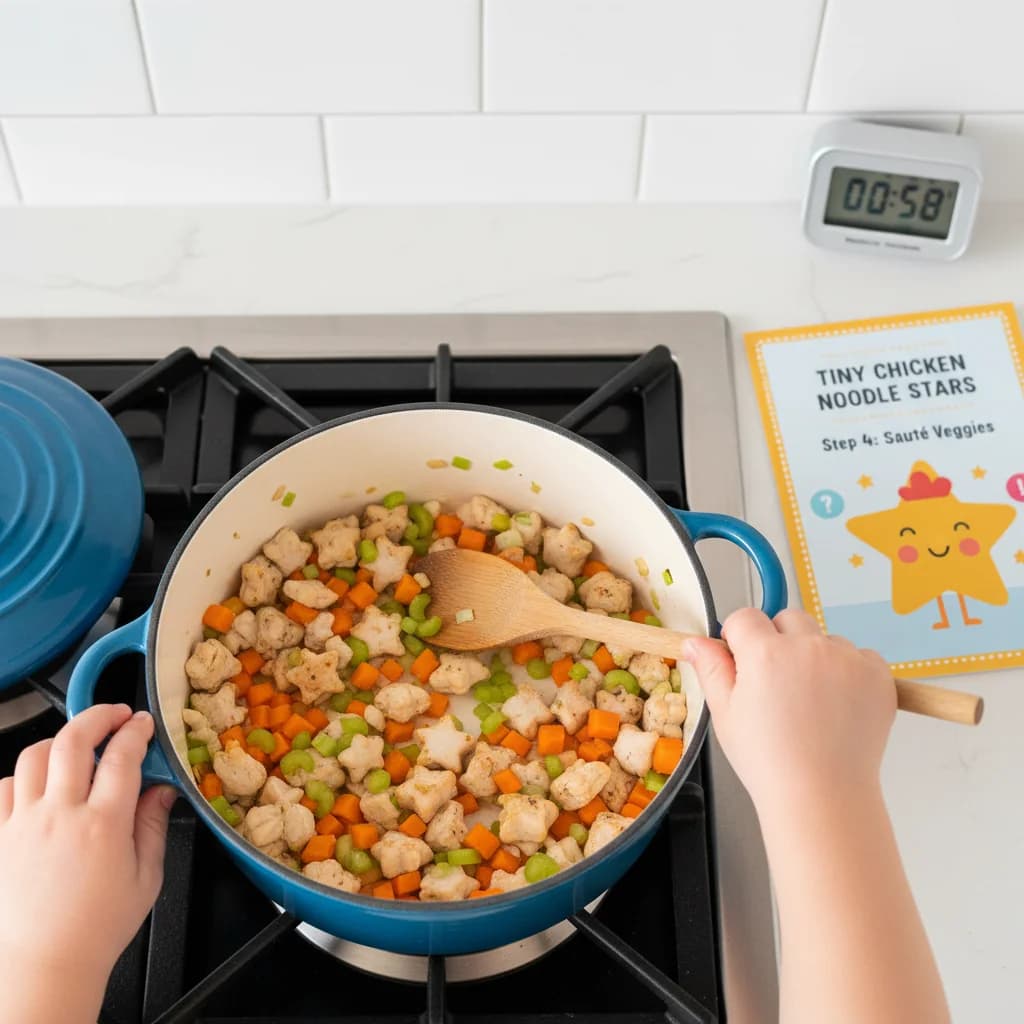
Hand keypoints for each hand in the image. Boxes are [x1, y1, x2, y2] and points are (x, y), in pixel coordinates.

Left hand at [0, 705, 175, 1018]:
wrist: (43, 963)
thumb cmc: (97, 928)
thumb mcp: (146, 877)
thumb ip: (153, 825)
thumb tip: (162, 788)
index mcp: (103, 825)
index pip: (123, 756)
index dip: (137, 731)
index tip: (144, 724)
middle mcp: (61, 816)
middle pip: (73, 740)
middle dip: (98, 716)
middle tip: (114, 715)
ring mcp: (24, 824)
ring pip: (35, 756)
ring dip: (60, 741)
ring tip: (77, 746)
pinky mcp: (0, 837)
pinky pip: (4, 788)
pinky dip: (24, 776)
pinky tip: (42, 784)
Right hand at [683, 608, 896, 822]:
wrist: (823, 796)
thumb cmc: (769, 760)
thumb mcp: (725, 713)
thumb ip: (711, 668)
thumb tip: (696, 641)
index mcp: (765, 653)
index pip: (745, 617)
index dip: (739, 638)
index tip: (742, 661)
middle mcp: (808, 647)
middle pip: (787, 619)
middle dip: (779, 640)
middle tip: (777, 683)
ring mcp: (847, 659)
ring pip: (823, 638)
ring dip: (815, 657)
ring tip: (811, 701)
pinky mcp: (877, 674)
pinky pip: (859, 655)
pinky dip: (849, 672)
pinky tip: (837, 704)